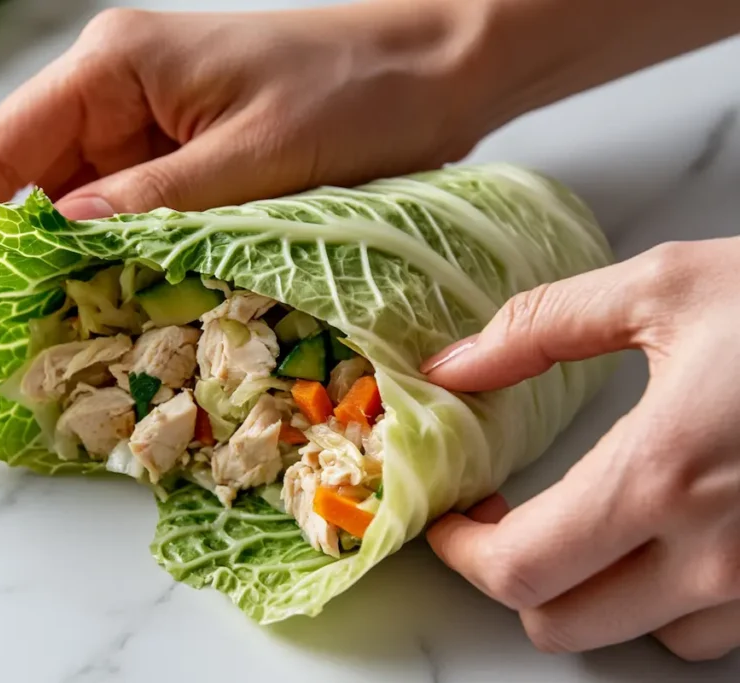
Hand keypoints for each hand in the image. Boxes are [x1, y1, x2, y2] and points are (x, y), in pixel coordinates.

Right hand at [0, 1, 490, 303]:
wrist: (438, 69)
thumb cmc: (356, 92)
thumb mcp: (253, 155)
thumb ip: (155, 201)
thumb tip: (60, 243)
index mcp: (117, 66)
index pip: (7, 147)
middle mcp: (122, 89)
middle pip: (32, 179)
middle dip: (4, 255)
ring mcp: (156, 123)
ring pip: (80, 203)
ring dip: (57, 265)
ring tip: (32, 336)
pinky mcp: (191, 155)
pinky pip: (132, 210)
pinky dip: (114, 259)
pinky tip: (102, 305)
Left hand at [422, 238, 739, 660]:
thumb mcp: (664, 288)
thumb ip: (539, 329)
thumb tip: (452, 367)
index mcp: (662, 475)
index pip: (518, 567)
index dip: (463, 552)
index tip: (453, 519)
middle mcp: (717, 556)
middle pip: (561, 624)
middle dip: (516, 576)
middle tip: (506, 522)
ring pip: (638, 637)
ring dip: (595, 591)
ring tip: (592, 524)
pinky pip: (713, 636)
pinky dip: (670, 600)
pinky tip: (670, 537)